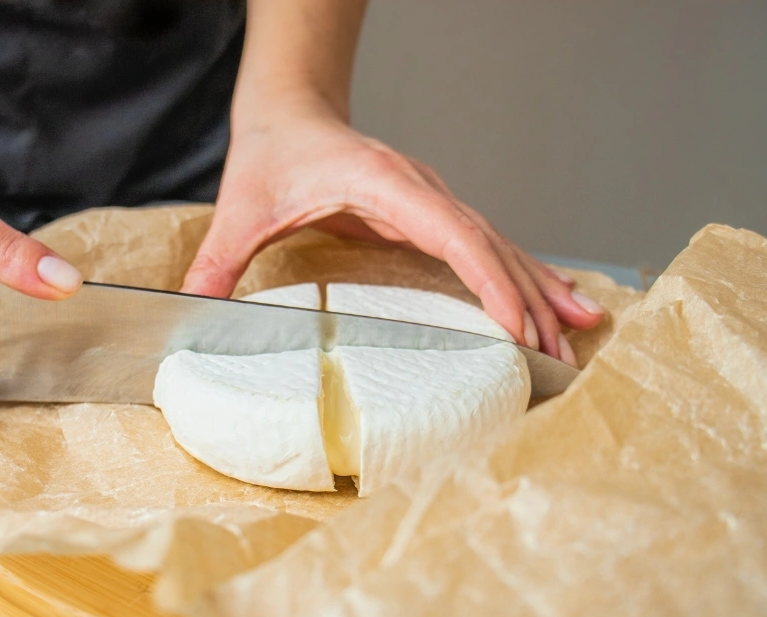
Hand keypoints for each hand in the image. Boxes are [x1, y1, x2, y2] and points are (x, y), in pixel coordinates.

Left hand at [182, 98, 603, 364]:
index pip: (454, 234)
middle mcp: (422, 190)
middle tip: (557, 358)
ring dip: (538, 291)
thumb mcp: (241, 206)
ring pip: (500, 247)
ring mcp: (433, 201)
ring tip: (576, 336)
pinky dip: (521, 275)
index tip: (516, 327)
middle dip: (529, 302)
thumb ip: (218, 261)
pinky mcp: (430, 216)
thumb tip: (191, 316)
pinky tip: (549, 300)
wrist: (291, 107)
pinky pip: (486, 248)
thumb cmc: (274, 148)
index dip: (490, 281)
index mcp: (385, 185)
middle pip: (492, 246)